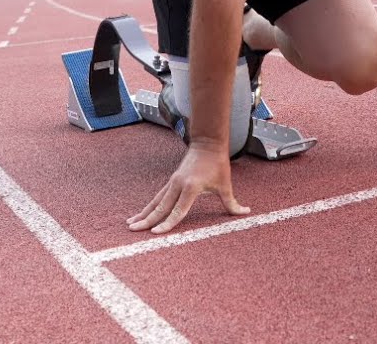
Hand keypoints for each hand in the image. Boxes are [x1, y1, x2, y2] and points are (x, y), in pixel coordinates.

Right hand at [127, 141, 249, 233]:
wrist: (207, 143)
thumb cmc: (217, 164)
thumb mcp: (226, 184)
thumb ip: (232, 202)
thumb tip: (246, 212)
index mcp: (191, 187)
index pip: (177, 210)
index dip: (167, 223)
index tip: (156, 233)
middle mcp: (178, 185)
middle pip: (160, 207)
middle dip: (147, 219)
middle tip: (133, 229)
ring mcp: (172, 182)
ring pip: (155, 201)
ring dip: (143, 213)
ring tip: (130, 223)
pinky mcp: (171, 181)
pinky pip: (158, 196)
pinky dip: (149, 206)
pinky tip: (141, 213)